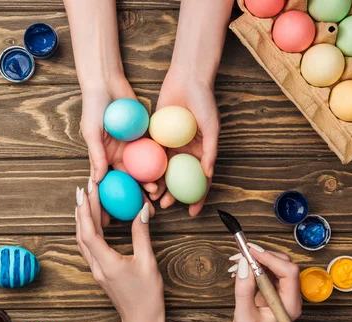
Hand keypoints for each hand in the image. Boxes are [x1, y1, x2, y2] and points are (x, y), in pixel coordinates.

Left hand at [75, 182, 164, 321]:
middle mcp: (96, 266)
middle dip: (83, 209)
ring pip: (83, 240)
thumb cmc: (147, 297)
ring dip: (84, 219)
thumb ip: (142, 235)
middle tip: (87, 187)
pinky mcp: (100, 272)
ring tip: (88, 200)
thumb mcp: (148, 263)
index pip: (89, 232)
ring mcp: (97, 270)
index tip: (87, 190)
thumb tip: (142, 210)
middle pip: (82, 233)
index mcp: (106, 263)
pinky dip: (90, 230)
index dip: (86, 210)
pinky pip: (90, 247)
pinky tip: (97, 221)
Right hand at [80, 78, 156, 223]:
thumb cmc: (93, 108)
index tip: (112, 220)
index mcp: (105, 158)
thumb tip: (98, 180)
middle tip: (147, 211)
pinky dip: (160, 164)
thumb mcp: (92, 132)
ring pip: (146, 170)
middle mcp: (121, 156)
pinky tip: (167, 175)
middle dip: (138, 197)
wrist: (107, 83)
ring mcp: (135, 147)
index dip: (111, 203)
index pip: (110, 185)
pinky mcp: (147, 136)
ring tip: (158, 196)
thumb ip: (96, 155)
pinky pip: (155, 152)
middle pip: (131, 181)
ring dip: (151, 184)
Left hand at [150, 68, 218, 215]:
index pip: (199, 181)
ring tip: (149, 196)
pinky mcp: (156, 135)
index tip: (192, 212)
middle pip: (177, 180)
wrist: (187, 78)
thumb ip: (211, 150)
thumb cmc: (204, 101)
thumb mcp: (212, 126)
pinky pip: (150, 154)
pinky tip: (139, 178)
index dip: (197, 198)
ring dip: (156, 185)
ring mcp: (169, 144)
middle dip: (171, 196)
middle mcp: (184, 151)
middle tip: (162, 205)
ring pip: (162, 170)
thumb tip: (209, 174)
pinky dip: (145, 166)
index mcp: (200, 152)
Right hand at [229, 243, 301, 321]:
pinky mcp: (272, 292)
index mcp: (289, 305)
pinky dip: (253, 266)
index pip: (288, 272)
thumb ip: (244, 290)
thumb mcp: (244, 317)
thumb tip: (243, 265)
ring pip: (275, 265)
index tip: (250, 252)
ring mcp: (282, 294)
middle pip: (284, 264)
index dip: (270, 258)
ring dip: (256, 259)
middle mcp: (289, 297)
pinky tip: (238, 270)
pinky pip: (267, 272)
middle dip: (263, 255)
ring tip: (235, 261)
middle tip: (241, 252)